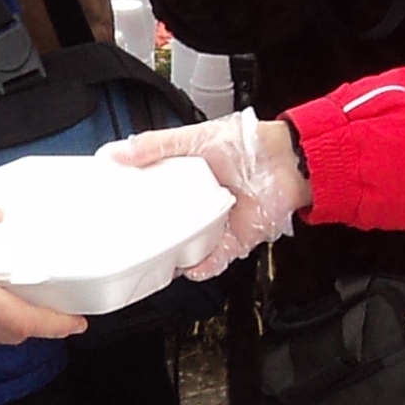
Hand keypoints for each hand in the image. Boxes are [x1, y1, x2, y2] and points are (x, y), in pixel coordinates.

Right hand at [110, 113, 305, 275]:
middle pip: (169, 226)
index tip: (115, 211)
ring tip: (155, 261)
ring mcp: (217, 223)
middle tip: (131, 242)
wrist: (289, 161)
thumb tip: (117, 153)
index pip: (153, 194)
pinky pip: (215, 260)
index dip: (135, 204)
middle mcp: (199, 203)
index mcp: (185, 178)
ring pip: (189, 247)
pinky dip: (203, 266)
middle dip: (152, 237)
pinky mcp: (235, 240)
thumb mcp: (194, 137)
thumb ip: (155, 146)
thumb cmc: (248, 144)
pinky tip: (190, 267)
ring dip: (175, 256)